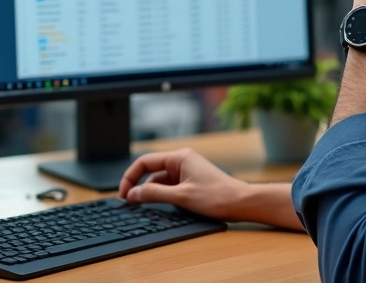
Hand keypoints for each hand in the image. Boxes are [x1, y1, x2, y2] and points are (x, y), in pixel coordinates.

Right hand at [119, 149, 303, 229]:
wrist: (242, 203)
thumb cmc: (217, 197)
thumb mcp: (181, 197)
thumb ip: (155, 194)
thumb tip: (133, 194)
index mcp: (179, 158)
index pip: (145, 162)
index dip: (130, 177)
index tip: (123, 194)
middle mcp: (182, 161)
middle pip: (152, 172)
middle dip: (139, 186)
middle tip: (129, 203)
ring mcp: (188, 171)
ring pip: (161, 181)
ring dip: (152, 193)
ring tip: (144, 207)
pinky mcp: (192, 182)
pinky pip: (171, 187)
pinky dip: (164, 196)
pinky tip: (162, 207)